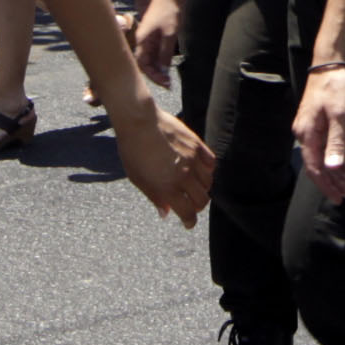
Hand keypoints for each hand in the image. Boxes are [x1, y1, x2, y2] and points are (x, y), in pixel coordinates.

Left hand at [100, 64, 213, 224]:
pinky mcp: (197, 145)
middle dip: (196, 207)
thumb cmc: (133, 150)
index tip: (188, 223)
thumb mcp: (138, 179)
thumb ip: (155, 197)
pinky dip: (207, 170)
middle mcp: (183, 176)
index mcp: (167, 188)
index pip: (187, 212)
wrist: (138, 121)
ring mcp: (192, 160)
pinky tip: (199, 170)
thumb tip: (166, 213)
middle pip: (201, 200)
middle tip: (190, 205)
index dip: (189, 221)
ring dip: (202, 189)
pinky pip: (211, 163)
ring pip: (208, 183)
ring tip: (193, 187)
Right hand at [128, 0, 184, 80]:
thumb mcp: (170, 34)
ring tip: (169, 78)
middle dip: (155, 74)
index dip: (153, 75)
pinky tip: (168, 66)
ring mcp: (149, 37)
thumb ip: (165, 53)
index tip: (165, 83)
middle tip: (168, 84)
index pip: (142, 63)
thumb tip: (163, 70)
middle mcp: (143, 39)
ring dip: (158, 68)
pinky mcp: (155, 34)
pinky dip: (161, 60)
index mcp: (142, 39)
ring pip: (150, 58)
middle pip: (145, 62)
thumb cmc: (169, 11)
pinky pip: (155, 51)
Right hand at [294, 60, 344, 203]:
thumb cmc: (335, 87)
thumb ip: (336, 143)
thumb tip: (332, 168)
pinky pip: (323, 148)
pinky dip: (335, 159)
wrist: (330, 64)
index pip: (315, 168)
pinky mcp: (316, 125)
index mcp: (307, 134)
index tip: (339, 198)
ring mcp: (309, 130)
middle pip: (317, 166)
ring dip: (336, 172)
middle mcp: (304, 134)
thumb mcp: (340, 115)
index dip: (327, 185)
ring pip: (321, 158)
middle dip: (334, 182)